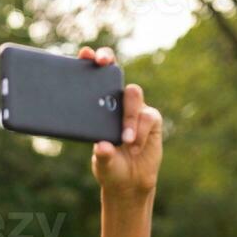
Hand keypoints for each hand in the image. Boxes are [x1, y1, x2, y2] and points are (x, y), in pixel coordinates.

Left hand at [78, 46, 162, 201]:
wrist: (130, 182)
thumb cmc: (110, 167)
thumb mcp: (101, 163)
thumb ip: (102, 155)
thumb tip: (102, 146)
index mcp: (99, 107)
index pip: (95, 80)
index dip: (91, 62)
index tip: (84, 54)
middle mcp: (117, 102)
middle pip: (116, 72)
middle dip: (109, 61)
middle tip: (103, 62)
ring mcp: (136, 108)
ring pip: (133, 94)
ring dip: (128, 116)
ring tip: (125, 139)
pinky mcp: (151, 119)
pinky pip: (147, 117)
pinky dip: (140, 132)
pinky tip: (134, 146)